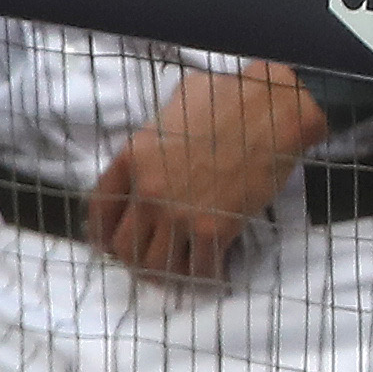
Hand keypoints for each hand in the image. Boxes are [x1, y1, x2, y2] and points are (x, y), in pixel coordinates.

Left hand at [84, 67, 330, 284]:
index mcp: (133, 157)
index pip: (100, 210)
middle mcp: (147, 191)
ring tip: (181, 268)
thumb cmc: (229, 97)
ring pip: (154, 265)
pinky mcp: (213, 230)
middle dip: (135, 258)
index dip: (103, 233)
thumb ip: (159, 132)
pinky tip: (214, 269)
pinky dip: (205, 274)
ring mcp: (178, 213)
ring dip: (167, 272)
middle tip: (151, 259)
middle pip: (123, 246)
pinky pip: (198, 269)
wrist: (272, 110)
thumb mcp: (174, 105)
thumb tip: (165, 141)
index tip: (111, 242)